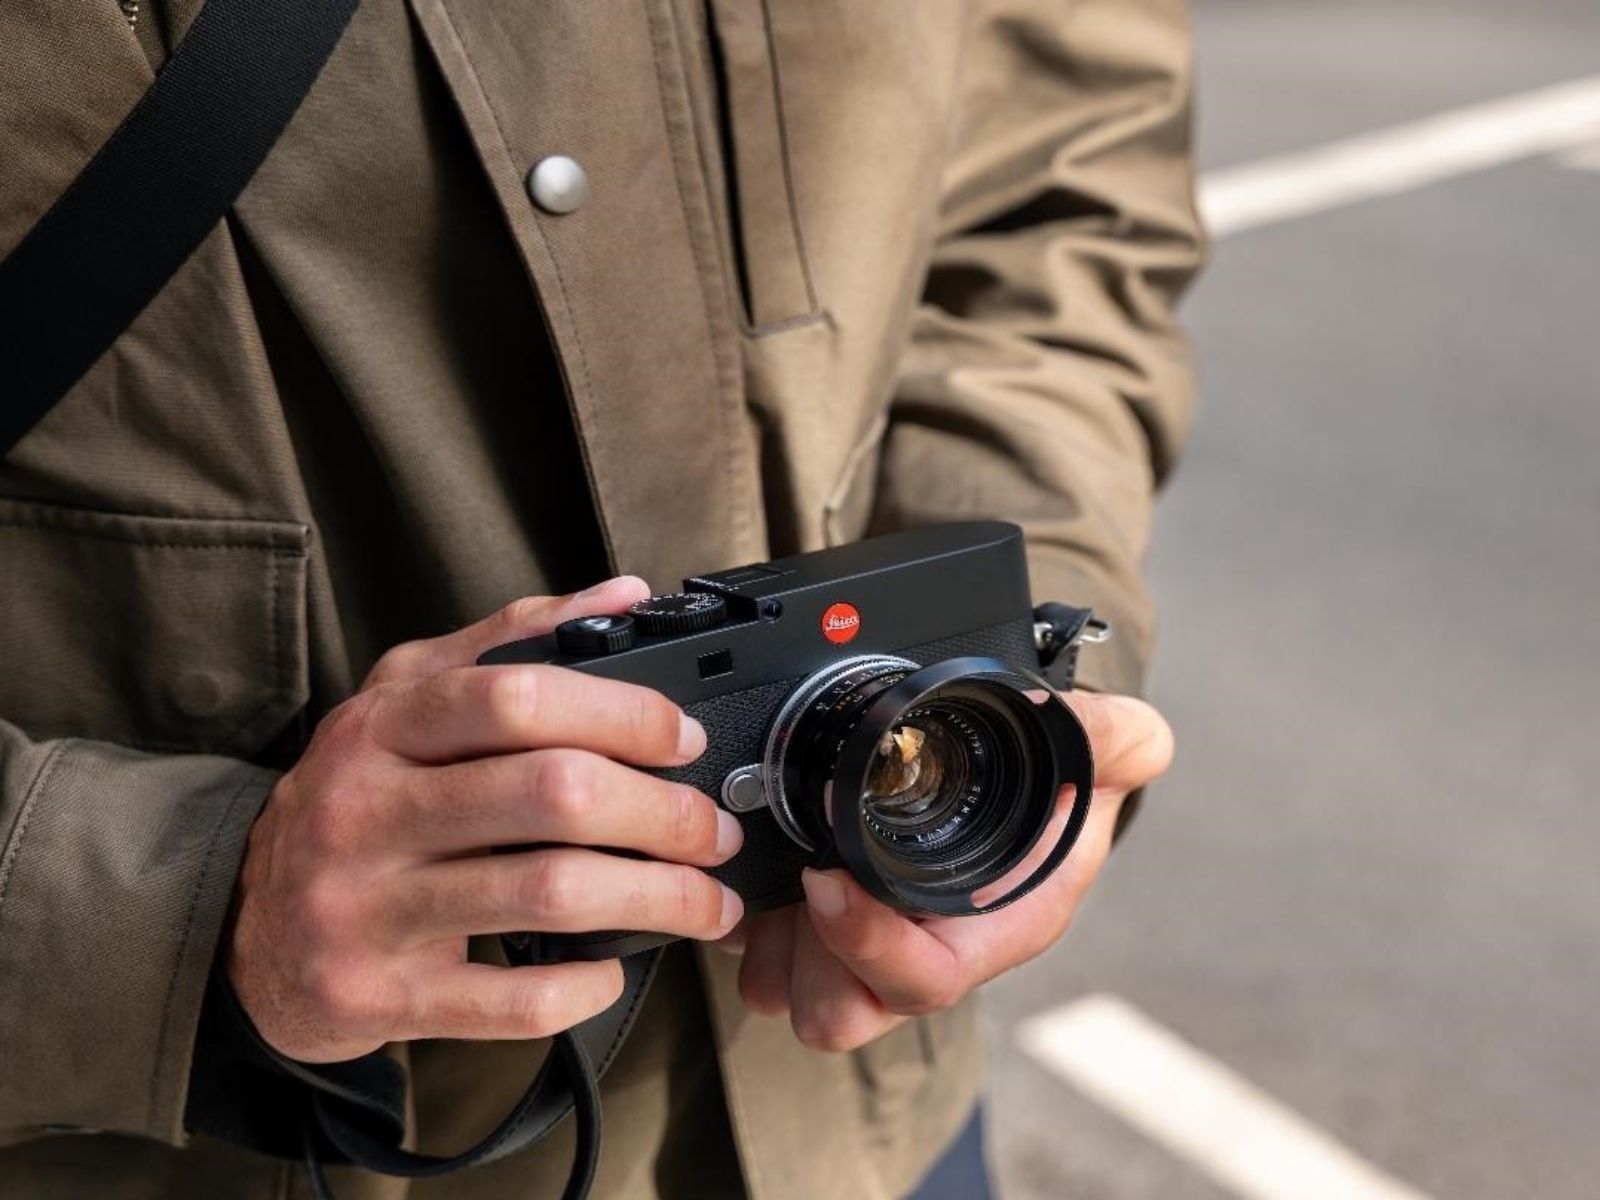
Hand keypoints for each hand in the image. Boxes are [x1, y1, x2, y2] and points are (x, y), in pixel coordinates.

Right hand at [227, 578, 743, 1062]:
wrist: (243, 929)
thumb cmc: (353, 802)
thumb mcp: (406, 700)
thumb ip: (512, 639)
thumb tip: (627, 595)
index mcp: (382, 726)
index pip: (518, 697)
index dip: (623, 715)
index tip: (684, 741)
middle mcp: (366, 810)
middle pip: (552, 795)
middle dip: (665, 814)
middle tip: (715, 831)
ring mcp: (367, 908)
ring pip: (549, 895)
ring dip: (658, 900)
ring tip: (707, 901)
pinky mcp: (380, 995)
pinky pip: (511, 997)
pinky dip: (586, 985)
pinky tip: (617, 966)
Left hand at [727, 691, 1172, 1050]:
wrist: (1021, 787)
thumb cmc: (1061, 787)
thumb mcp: (1099, 751)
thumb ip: (1117, 739)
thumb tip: (1135, 739)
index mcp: (991, 931)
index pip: (922, 980)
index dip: (866, 944)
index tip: (827, 878)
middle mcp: (925, 954)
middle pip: (843, 1011)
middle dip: (805, 955)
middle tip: (797, 877)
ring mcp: (868, 951)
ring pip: (793, 997)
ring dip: (771, 946)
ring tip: (776, 879)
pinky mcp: (820, 934)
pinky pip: (763, 965)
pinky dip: (751, 929)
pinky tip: (765, 876)